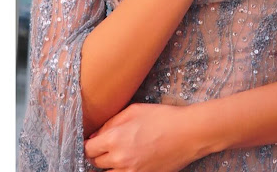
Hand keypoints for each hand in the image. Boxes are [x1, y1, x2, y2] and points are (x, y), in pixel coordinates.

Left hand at [83, 102, 203, 171]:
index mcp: (116, 139)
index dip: (89, 144)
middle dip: (98, 154)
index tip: (93, 140)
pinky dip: (122, 170)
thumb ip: (111, 122)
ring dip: (109, 165)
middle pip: (95, 163)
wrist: (188, 134)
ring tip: (119, 153)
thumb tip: (96, 134)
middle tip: (107, 144)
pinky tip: (130, 160)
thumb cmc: (163, 117)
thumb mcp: (135, 110)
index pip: (88, 149)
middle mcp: (120, 160)